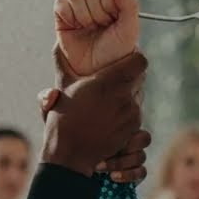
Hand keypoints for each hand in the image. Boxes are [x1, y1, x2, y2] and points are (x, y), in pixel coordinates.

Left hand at [39, 88, 151, 183]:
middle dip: (125, 144)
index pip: (133, 111)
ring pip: (141, 155)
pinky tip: (113, 176)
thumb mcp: (52, 115)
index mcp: (114, 117)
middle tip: (102, 151)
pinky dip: (129, 174)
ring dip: (123, 162)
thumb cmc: (61, 132)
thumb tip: (52, 93)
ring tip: (100, 166)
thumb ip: (49, 101)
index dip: (131, 117)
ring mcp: (130, 153)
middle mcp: (125, 134)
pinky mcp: (131, 170)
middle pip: (143, 136)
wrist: (62, 160)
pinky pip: (141, 172)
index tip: (113, 126)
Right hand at [40, 47, 146, 175]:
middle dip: (126, 82)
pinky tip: (113, 124)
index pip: (140, 61)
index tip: (125, 61)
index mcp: (108, 83)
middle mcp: (125, 98)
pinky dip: (128, 121)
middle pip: (139, 81)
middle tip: (109, 87)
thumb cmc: (62, 121)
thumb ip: (62, 66)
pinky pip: (137, 119)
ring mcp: (132, 117)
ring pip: (137, 101)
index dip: (134, 59)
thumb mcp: (60, 90)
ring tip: (106, 109)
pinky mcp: (132, 132)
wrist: (69, 156)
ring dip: (126, 102)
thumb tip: (57, 42)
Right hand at [54, 0, 140, 76]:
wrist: (96, 71)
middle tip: (101, 27)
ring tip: (89, 29)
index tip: (114, 19)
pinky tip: (74, 27)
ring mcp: (78, 8)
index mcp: (113, 0)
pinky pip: (60, 3)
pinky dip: (67, 14)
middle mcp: (95, 2)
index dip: (110, 1)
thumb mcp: (130, 29)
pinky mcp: (62, 17)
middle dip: (98, 11)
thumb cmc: (116, 51)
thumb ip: (129, 4)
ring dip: (83, 15)